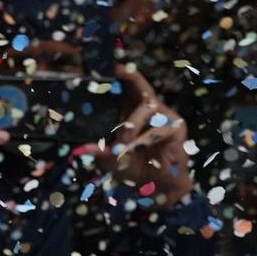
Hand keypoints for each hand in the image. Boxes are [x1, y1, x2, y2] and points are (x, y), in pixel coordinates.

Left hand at [104, 65, 192, 206]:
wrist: (156, 188)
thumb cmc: (134, 170)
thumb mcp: (111, 161)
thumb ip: (99, 153)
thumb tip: (80, 150)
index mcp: (132, 115)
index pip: (127, 92)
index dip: (122, 78)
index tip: (110, 67)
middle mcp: (150, 112)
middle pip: (143, 88)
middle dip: (131, 78)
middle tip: (118, 70)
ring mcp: (165, 118)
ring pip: (147, 108)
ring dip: (130, 126)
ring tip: (120, 146)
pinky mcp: (177, 129)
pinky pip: (158, 129)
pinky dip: (142, 141)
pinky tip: (132, 150)